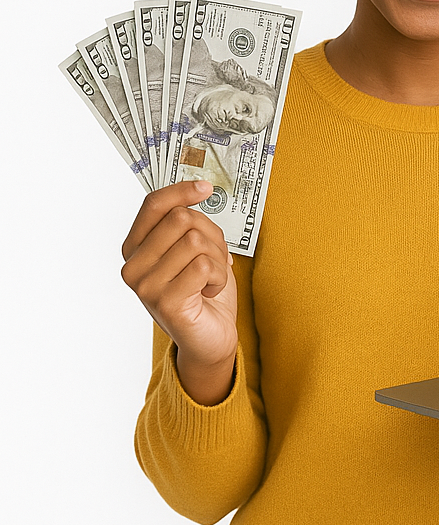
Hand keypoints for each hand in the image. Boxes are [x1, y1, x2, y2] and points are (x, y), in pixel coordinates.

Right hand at [121, 180, 237, 404]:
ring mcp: (145, 286)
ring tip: (212, 277)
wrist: (210, 337)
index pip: (154, 204)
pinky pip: (204, 266)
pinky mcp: (164, 302)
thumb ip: (187, 223)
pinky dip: (219, 276)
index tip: (205, 188)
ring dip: (218, 257)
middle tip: (215, 258)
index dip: (182, 190)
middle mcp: (133, 267)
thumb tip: (198, 188)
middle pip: (181, 219)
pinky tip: (210, 291)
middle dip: (211, 234)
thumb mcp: (193, 248)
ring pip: (195, 241)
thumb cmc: (203, 289)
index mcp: (135, 248)